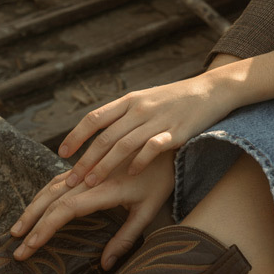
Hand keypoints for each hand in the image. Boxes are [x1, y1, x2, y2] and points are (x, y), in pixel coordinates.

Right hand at [11, 152, 175, 268]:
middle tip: (16, 247)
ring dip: (33, 208)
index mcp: (106, 189)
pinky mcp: (88, 163)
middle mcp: (91, 176)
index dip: (45, 228)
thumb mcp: (149, 211)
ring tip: (18, 230)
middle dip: (31, 223)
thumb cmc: (161, 179)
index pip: (66, 210)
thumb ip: (126, 238)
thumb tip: (106, 265)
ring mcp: (87, 168)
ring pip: (51, 187)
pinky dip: (43, 195)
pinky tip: (36, 208)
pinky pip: (59, 179)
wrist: (164, 143)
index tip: (29, 247)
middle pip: (52, 199)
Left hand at [58, 67, 242, 187]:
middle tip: (71, 180)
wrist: (212, 90)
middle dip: (85, 160)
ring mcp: (158, 120)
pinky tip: (129, 174)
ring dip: (104, 166)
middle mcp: (140, 109)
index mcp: (130, 100)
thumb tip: (98, 134)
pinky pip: (152, 148)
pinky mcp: (176, 132)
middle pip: (105, 137)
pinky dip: (139, 161)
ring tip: (91, 183)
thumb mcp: (146, 100)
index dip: (76, 136)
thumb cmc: (176, 99)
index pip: (95, 118)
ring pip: (123, 145)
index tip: (62, 154)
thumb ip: (124, 115)